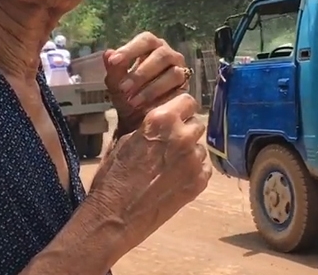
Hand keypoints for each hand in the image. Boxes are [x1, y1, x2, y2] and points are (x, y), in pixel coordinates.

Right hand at [85, 94, 210, 264]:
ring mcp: (194, 160)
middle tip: (168, 145)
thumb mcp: (125, 139)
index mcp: (161, 120)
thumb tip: (164, 118)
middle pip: (196, 123)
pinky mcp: (200, 181)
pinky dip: (194, 171)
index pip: (187, 101)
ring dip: (189, 152)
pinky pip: (204, 167)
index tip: (173, 118)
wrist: (115, 217)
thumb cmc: (112, 177)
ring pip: (200, 146)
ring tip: (169, 166)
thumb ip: (150, 125)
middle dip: (184, 131)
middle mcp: (182, 136)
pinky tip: (175, 179)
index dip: (179, 110)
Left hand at [104, 32, 189, 135]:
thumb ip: (113, 70)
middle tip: (123, 88)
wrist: (139, 119)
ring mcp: (178, 68)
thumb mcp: (116, 84)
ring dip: (151, 87)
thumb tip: (107, 54)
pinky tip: (147, 105)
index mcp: (150, 47)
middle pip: (161, 54)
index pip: (145, 40)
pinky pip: (178, 86)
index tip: (114, 61)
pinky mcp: (185, 84)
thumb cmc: (129, 94)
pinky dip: (160, 94)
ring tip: (133, 101)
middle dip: (140, 73)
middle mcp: (167, 53)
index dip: (131, 49)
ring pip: (172, 71)